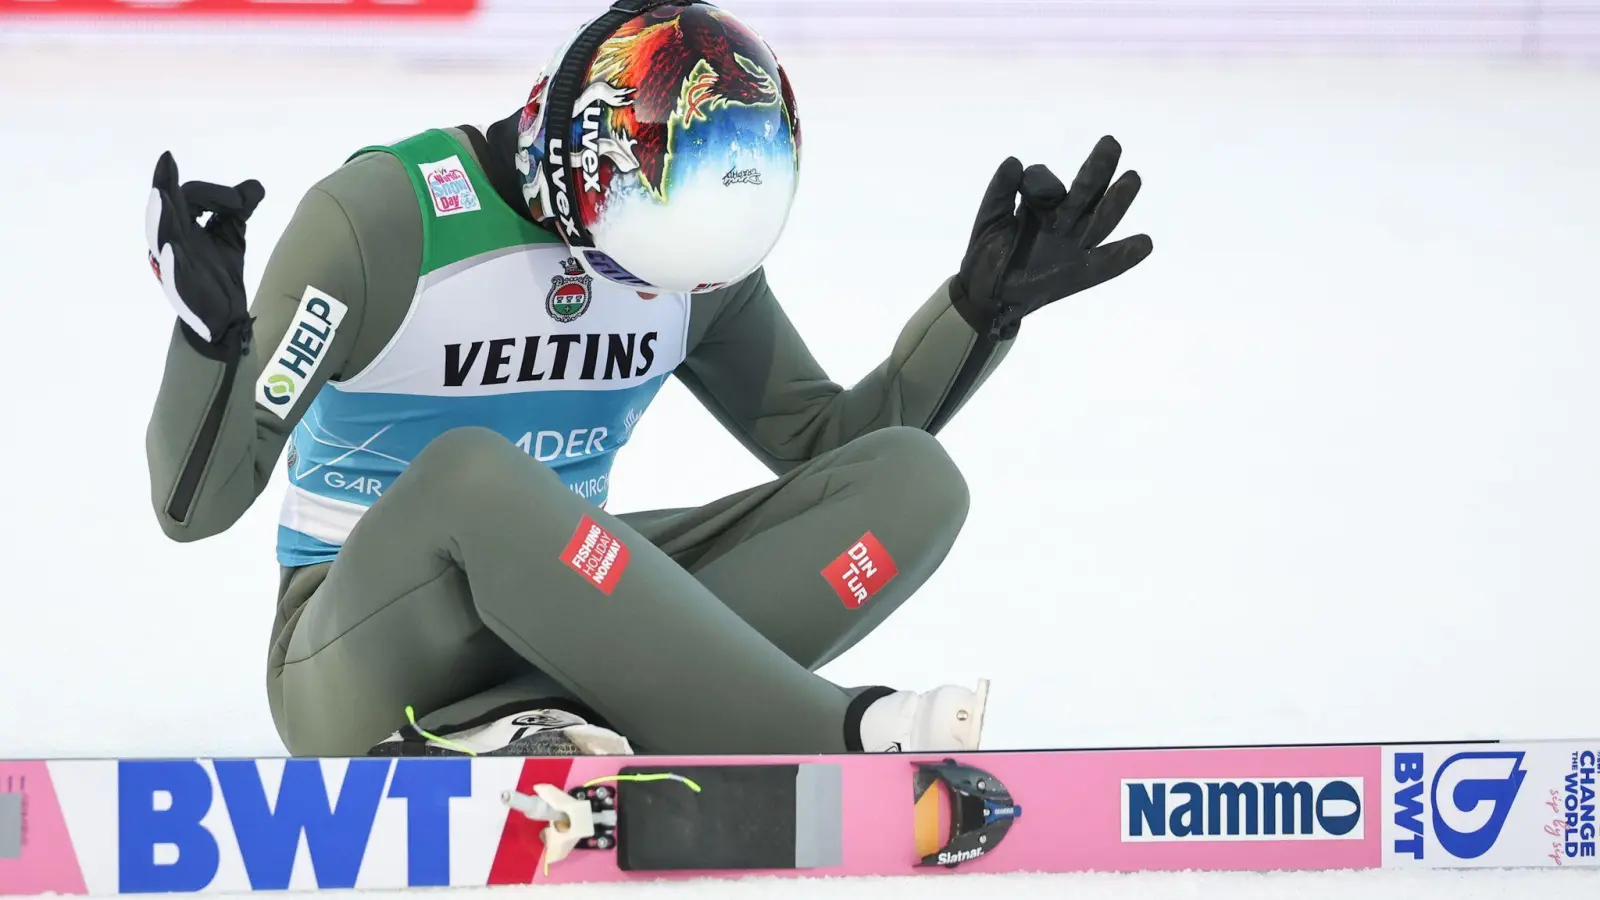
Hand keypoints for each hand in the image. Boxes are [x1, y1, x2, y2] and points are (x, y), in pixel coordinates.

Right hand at [146, 151, 264, 360]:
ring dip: (162, 215)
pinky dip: (171, 259)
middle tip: (166, 162)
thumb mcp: (230, 237)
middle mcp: (171, 240)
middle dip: (166, 186)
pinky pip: (172, 271)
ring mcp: (173, 262)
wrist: (224, 317)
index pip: (189, 197)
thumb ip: (238, 211)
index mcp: (181, 226)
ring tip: (161, 195)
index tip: (244, 201)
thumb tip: (255, 186)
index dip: (215, 193)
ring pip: (163, 235)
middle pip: (167, 209)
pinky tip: (171, 247)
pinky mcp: (181, 285)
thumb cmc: (220, 275)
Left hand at [950, 136, 1151, 338]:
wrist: (986, 295)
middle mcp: (1063, 222)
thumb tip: (1014, 162)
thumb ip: (1000, 191)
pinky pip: (1104, 263)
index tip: (1026, 191)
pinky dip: (1123, 255)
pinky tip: (1144, 243)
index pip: (1046, 185)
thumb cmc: (989, 254)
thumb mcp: (990, 218)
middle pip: (1086, 192)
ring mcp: (1073, 246)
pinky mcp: (1078, 273)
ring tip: (1132, 178)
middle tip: (1111, 144)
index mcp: (1041, 207)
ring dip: (1116, 200)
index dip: (1039, 182)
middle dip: (1098, 169)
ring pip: (1099, 219)